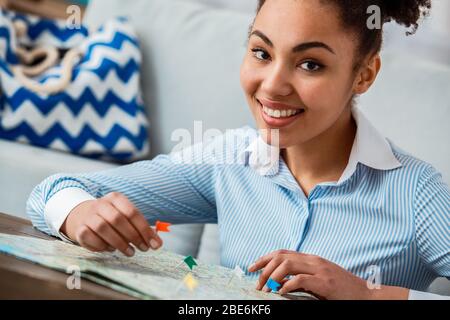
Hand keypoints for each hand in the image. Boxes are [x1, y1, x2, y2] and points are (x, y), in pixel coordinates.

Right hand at [60, 192, 162, 256]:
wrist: (83, 216)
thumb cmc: (112, 218)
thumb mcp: (127, 217)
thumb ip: (141, 228)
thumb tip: (157, 243)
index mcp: (116, 198)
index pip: (133, 212)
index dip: (145, 229)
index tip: (154, 244)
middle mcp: (101, 204)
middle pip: (118, 219)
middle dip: (133, 236)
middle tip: (143, 248)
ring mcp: (88, 216)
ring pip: (103, 228)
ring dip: (119, 243)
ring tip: (130, 252)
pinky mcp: (79, 229)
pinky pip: (90, 238)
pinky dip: (102, 246)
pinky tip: (110, 249)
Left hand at [248, 250, 407, 299]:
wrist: (366, 294)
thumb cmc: (341, 289)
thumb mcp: (318, 279)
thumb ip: (301, 277)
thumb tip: (278, 282)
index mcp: (310, 259)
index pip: (281, 252)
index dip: (264, 258)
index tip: (251, 267)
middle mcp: (313, 260)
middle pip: (280, 257)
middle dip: (263, 269)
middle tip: (256, 284)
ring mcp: (320, 269)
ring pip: (287, 265)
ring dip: (272, 277)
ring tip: (266, 289)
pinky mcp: (325, 282)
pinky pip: (301, 280)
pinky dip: (287, 285)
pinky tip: (280, 292)